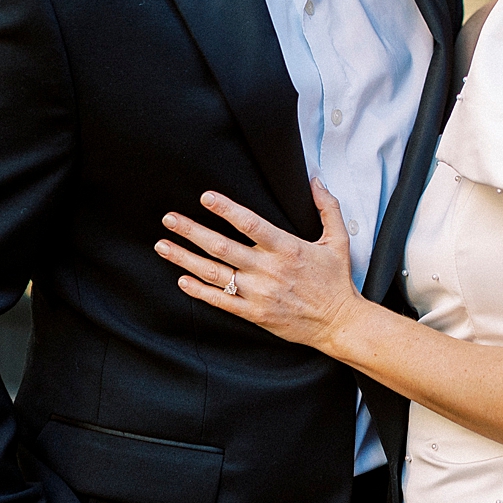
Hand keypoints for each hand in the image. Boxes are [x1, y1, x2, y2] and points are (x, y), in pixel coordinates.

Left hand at [156, 180, 362, 351]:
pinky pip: (221, 301)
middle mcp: (269, 270)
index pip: (250, 224)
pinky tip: (182, 280)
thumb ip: (327, 207)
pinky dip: (200, 291)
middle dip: (192, 231)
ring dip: (185, 258)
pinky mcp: (255, 314)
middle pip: (222, 247)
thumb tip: (316, 180)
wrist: (339, 323)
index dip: (226, 210)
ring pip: (215, 274)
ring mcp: (259, 293)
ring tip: (163, 246)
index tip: (205, 197)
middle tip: (170, 219)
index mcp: (287, 249)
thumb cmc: (336, 281)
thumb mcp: (338, 240)